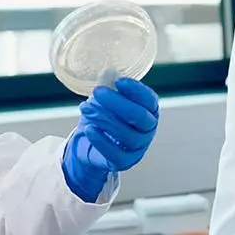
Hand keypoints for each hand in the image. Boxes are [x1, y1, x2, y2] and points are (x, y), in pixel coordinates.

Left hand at [62, 77, 159, 200]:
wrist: (90, 144)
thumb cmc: (104, 117)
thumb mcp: (106, 99)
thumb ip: (109, 86)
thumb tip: (108, 72)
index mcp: (149, 110)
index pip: (149, 100)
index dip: (136, 90)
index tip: (119, 81)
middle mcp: (148, 129)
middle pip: (139, 117)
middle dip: (117, 103)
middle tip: (97, 92)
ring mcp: (138, 147)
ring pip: (127, 135)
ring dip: (104, 119)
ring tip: (85, 108)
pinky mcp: (124, 161)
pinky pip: (115, 153)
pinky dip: (101, 140)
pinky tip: (89, 128)